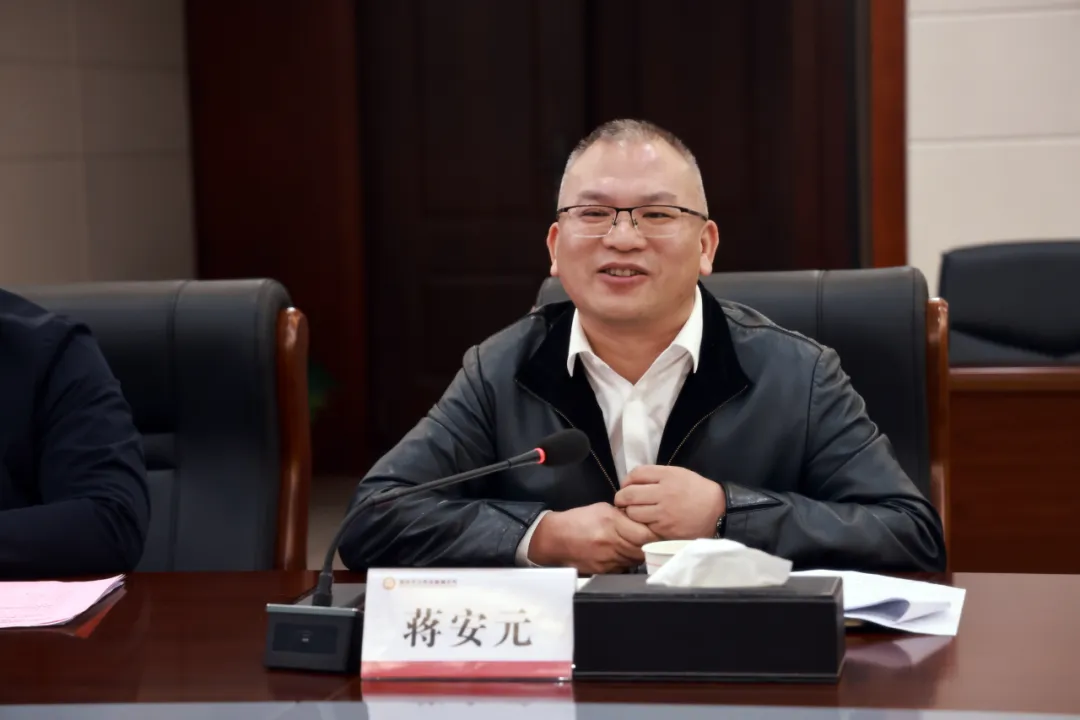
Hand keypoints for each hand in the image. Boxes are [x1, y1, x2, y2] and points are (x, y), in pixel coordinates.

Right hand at [528, 502, 659, 573]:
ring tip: (639, 546)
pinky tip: (623, 554)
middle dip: (651, 545)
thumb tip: (642, 521)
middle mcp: (611, 542)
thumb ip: (624, 516)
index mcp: (611, 523)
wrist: (554, 539)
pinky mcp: (603, 571)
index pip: (645, 534)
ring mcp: (607, 559)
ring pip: (635, 560)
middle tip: (656, 541)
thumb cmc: (578, 521)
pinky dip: (627, 561)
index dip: (656, 534)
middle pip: (643, 549)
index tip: (660, 532)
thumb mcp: (602, 509)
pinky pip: (624, 567)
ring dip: (640, 554)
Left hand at [613, 465, 724, 539]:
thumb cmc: (697, 492)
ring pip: (632, 512)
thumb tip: (634, 481)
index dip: (626, 481)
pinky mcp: (665, 529)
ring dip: (629, 513)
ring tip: (632, 513)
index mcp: (668, 475)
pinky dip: (639, 525)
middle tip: (622, 502)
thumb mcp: (680, 474)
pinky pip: (643, 526)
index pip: (636, 474)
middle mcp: (664, 492)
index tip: (626, 486)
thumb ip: (658, 476)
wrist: (718, 512)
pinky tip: (642, 523)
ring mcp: (663, 512)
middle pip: (629, 494)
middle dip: (621, 498)